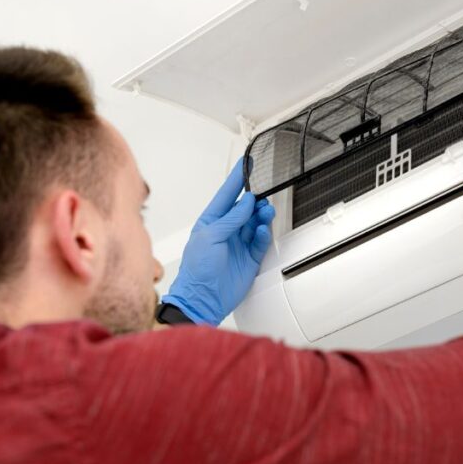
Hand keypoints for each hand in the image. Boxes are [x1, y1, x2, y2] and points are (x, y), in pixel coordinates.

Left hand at [161, 159, 275, 324]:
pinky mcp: (250, 258)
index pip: (226, 195)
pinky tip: (263, 229)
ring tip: (265, 212)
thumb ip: (230, 219)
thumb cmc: (197, 270)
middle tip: (263, 195)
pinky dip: (264, 233)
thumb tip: (246, 203)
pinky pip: (261, 240)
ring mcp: (239, 244)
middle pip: (245, 208)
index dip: (236, 180)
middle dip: (255, 200)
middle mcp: (226, 231)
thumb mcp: (210, 237)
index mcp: (211, 222)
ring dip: (262, 215)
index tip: (246, 164)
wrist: (204, 299)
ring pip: (255, 223)